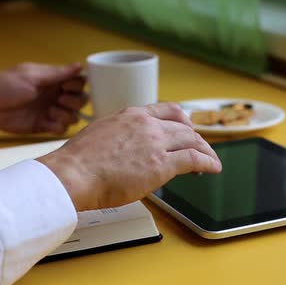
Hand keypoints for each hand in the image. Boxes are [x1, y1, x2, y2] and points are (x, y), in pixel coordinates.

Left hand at [0, 62, 86, 133]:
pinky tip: (48, 122)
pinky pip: (61, 129)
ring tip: (51, 111)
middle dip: (75, 101)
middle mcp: (54, 95)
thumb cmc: (5, 85)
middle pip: (80, 100)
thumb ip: (58, 73)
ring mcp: (50, 111)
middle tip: (60, 100)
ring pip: (73, 116)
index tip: (66, 86)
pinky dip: (59, 126)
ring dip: (67, 114)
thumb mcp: (33, 77)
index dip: (77, 85)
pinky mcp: (43, 126)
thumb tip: (80, 65)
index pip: (78, 82)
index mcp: (53, 80)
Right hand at [37, 103, 221, 210]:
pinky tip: (213, 167)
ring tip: (210, 160)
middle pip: (183, 127)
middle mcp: (147, 125)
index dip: (182, 120)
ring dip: (205, 150)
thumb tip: (124, 149)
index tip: (188, 127)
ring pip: (192, 141)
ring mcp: (155, 143)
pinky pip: (194, 159)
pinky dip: (208, 162)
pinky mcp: (162, 164)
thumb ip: (119, 137)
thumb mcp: (100, 135)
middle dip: (196, 139)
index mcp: (131, 115)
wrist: (72, 174)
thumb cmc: (78, 163)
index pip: (167, 110)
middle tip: (201, 148)